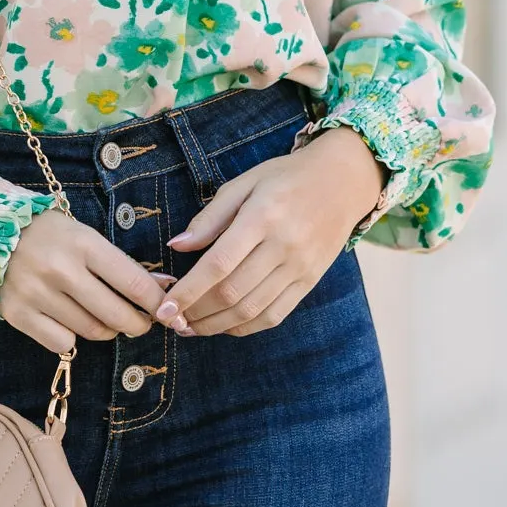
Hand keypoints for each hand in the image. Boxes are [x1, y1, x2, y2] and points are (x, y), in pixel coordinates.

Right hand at [0, 207, 173, 354]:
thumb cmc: (45, 234)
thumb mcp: (83, 235)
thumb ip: (117, 263)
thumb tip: (160, 288)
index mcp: (83, 243)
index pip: (134, 282)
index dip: (157, 302)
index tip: (167, 310)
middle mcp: (61, 270)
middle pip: (116, 314)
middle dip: (138, 325)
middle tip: (142, 324)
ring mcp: (37, 294)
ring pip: (91, 331)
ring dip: (106, 331)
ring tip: (106, 320)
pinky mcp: (18, 315)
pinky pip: (61, 342)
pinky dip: (72, 337)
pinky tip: (70, 322)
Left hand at [160, 127, 382, 338]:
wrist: (343, 181)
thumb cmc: (286, 178)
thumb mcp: (244, 184)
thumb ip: (210, 217)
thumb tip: (176, 245)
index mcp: (263, 217)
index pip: (218, 264)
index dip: (188, 291)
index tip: (163, 308)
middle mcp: (284, 246)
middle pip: (232, 292)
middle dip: (195, 312)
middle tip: (171, 320)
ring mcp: (300, 267)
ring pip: (251, 309)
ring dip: (215, 325)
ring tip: (191, 327)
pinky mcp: (310, 281)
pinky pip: (274, 315)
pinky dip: (245, 327)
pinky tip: (223, 326)